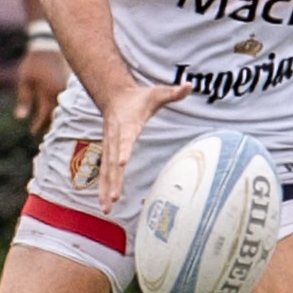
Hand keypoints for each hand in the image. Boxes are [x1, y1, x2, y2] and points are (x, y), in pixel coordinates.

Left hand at [13, 46, 66, 135]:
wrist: (48, 44)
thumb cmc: (33, 62)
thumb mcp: (24, 80)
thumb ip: (23, 100)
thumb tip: (20, 118)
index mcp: (49, 93)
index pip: (44, 117)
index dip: (37, 126)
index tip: (31, 133)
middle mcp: (61, 93)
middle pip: (56, 116)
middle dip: (49, 125)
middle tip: (43, 135)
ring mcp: (68, 89)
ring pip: (64, 109)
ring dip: (56, 117)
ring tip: (51, 125)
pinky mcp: (72, 85)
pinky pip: (69, 100)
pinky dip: (63, 107)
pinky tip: (59, 111)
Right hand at [96, 81, 189, 210]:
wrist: (114, 96)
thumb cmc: (139, 98)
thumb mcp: (157, 93)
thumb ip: (173, 92)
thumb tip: (190, 85)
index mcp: (128, 125)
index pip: (125, 139)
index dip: (123, 150)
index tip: (121, 163)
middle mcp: (115, 138)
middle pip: (113, 161)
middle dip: (113, 179)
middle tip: (115, 197)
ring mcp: (109, 147)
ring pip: (105, 170)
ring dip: (105, 189)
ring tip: (107, 207)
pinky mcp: (107, 153)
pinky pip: (103, 172)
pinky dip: (102, 188)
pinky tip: (104, 204)